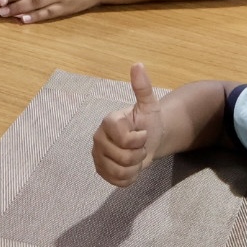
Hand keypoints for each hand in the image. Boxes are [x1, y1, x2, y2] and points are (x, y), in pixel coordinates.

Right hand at [92, 62, 162, 185]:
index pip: (125, 139)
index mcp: (108, 122)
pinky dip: (129, 178)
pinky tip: (130, 167)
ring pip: (121, 172)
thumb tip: (137, 64)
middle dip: (139, 154)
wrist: (148, 141)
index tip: (142, 133)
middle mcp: (98, 139)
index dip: (140, 140)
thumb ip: (142, 87)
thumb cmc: (148, 122)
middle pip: (124, 158)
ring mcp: (97, 156)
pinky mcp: (100, 171)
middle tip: (139, 146)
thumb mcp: (149, 105)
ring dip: (135, 167)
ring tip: (135, 156)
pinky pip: (118, 182)